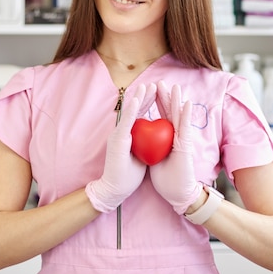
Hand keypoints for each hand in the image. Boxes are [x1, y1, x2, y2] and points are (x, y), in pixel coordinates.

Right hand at [86, 83, 155, 212]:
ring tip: (147, 86)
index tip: (158, 92)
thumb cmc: (128, 175)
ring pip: (130, 112)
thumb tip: (156, 138)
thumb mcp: (141, 156)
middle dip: (146, 96)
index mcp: (129, 135)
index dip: (148, 102)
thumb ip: (146, 145)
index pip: (139, 114)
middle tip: (156, 84)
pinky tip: (137, 100)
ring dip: (139, 98)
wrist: (114, 189)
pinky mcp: (118, 139)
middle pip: (135, 110)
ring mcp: (118, 134)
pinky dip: (131, 110)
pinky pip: (126, 122)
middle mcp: (122, 131)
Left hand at [150, 82, 201, 214]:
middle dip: (165, 97)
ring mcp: (182, 140)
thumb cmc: (165, 179)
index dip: (156, 103)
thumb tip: (141, 138)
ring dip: (177, 100)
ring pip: (179, 116)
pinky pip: (185, 127)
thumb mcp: (152, 159)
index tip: (151, 89)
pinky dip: (185, 114)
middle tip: (161, 82)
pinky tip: (185, 103)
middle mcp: (175, 137)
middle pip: (170, 112)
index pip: (160, 116)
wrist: (175, 194)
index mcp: (166, 139)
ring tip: (176, 86)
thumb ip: (150, 147)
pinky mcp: (185, 146)